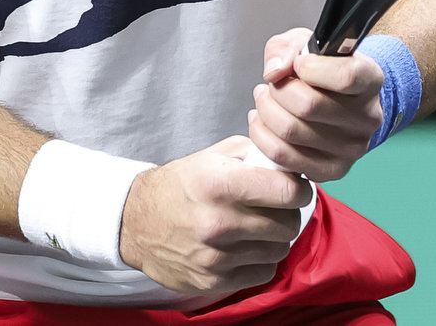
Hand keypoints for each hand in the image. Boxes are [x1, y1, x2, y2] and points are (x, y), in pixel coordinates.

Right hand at [118, 138, 308, 294]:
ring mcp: (215, 255)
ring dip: (276, 238)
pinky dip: (262, 261)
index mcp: (221, 183)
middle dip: (290, 213)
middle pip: (287, 223)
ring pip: (278, 249)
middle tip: (279, 208)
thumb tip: (291, 161)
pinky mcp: (212, 281)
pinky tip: (249, 247)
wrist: (135, 222)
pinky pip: (262, 273)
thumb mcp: (214, 155)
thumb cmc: (181, 185)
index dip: (300, 189)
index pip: (287, 192)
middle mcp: (219, 221)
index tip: (297, 189)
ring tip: (261, 227)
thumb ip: (256, 154)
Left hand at [245, 26, 386, 181]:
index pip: (345, 76)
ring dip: (266, 112)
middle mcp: (368, 117)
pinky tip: (263, 123)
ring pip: (292, 131)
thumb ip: (287, 48)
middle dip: (278, 91)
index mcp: (371, 80)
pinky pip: (284, 157)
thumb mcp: (308, 44)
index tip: (298, 63)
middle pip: (309, 106)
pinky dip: (263, 137)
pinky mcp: (332, 169)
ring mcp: (352, 148)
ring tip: (264, 100)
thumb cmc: (325, 70)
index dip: (311, 68)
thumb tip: (275, 72)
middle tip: (272, 85)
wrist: (341, 102)